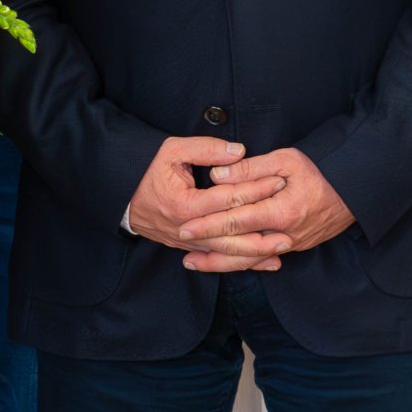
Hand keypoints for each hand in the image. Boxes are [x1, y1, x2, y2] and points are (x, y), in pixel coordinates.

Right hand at [127, 137, 290, 272]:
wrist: (121, 196)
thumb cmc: (146, 170)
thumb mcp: (171, 150)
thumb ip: (206, 149)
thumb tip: (238, 152)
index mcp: (185, 204)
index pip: (229, 198)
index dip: (255, 188)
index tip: (279, 181)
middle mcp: (188, 229)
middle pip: (232, 233)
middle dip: (263, 228)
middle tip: (290, 225)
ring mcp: (188, 242)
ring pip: (228, 252)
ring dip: (257, 252)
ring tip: (283, 247)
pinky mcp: (188, 248)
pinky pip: (219, 258)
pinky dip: (242, 261)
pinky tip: (263, 262)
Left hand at [178, 148, 353, 265]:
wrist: (357, 188)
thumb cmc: (322, 169)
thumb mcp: (286, 159)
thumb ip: (249, 169)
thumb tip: (217, 175)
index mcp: (282, 211)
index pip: (236, 220)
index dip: (208, 224)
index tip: (184, 225)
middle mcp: (286, 234)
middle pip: (240, 246)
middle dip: (209, 249)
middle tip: (181, 248)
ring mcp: (293, 243)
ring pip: (251, 258)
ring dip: (222, 262)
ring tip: (195, 262)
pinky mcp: (297, 245)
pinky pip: (264, 256)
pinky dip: (243, 261)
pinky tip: (226, 261)